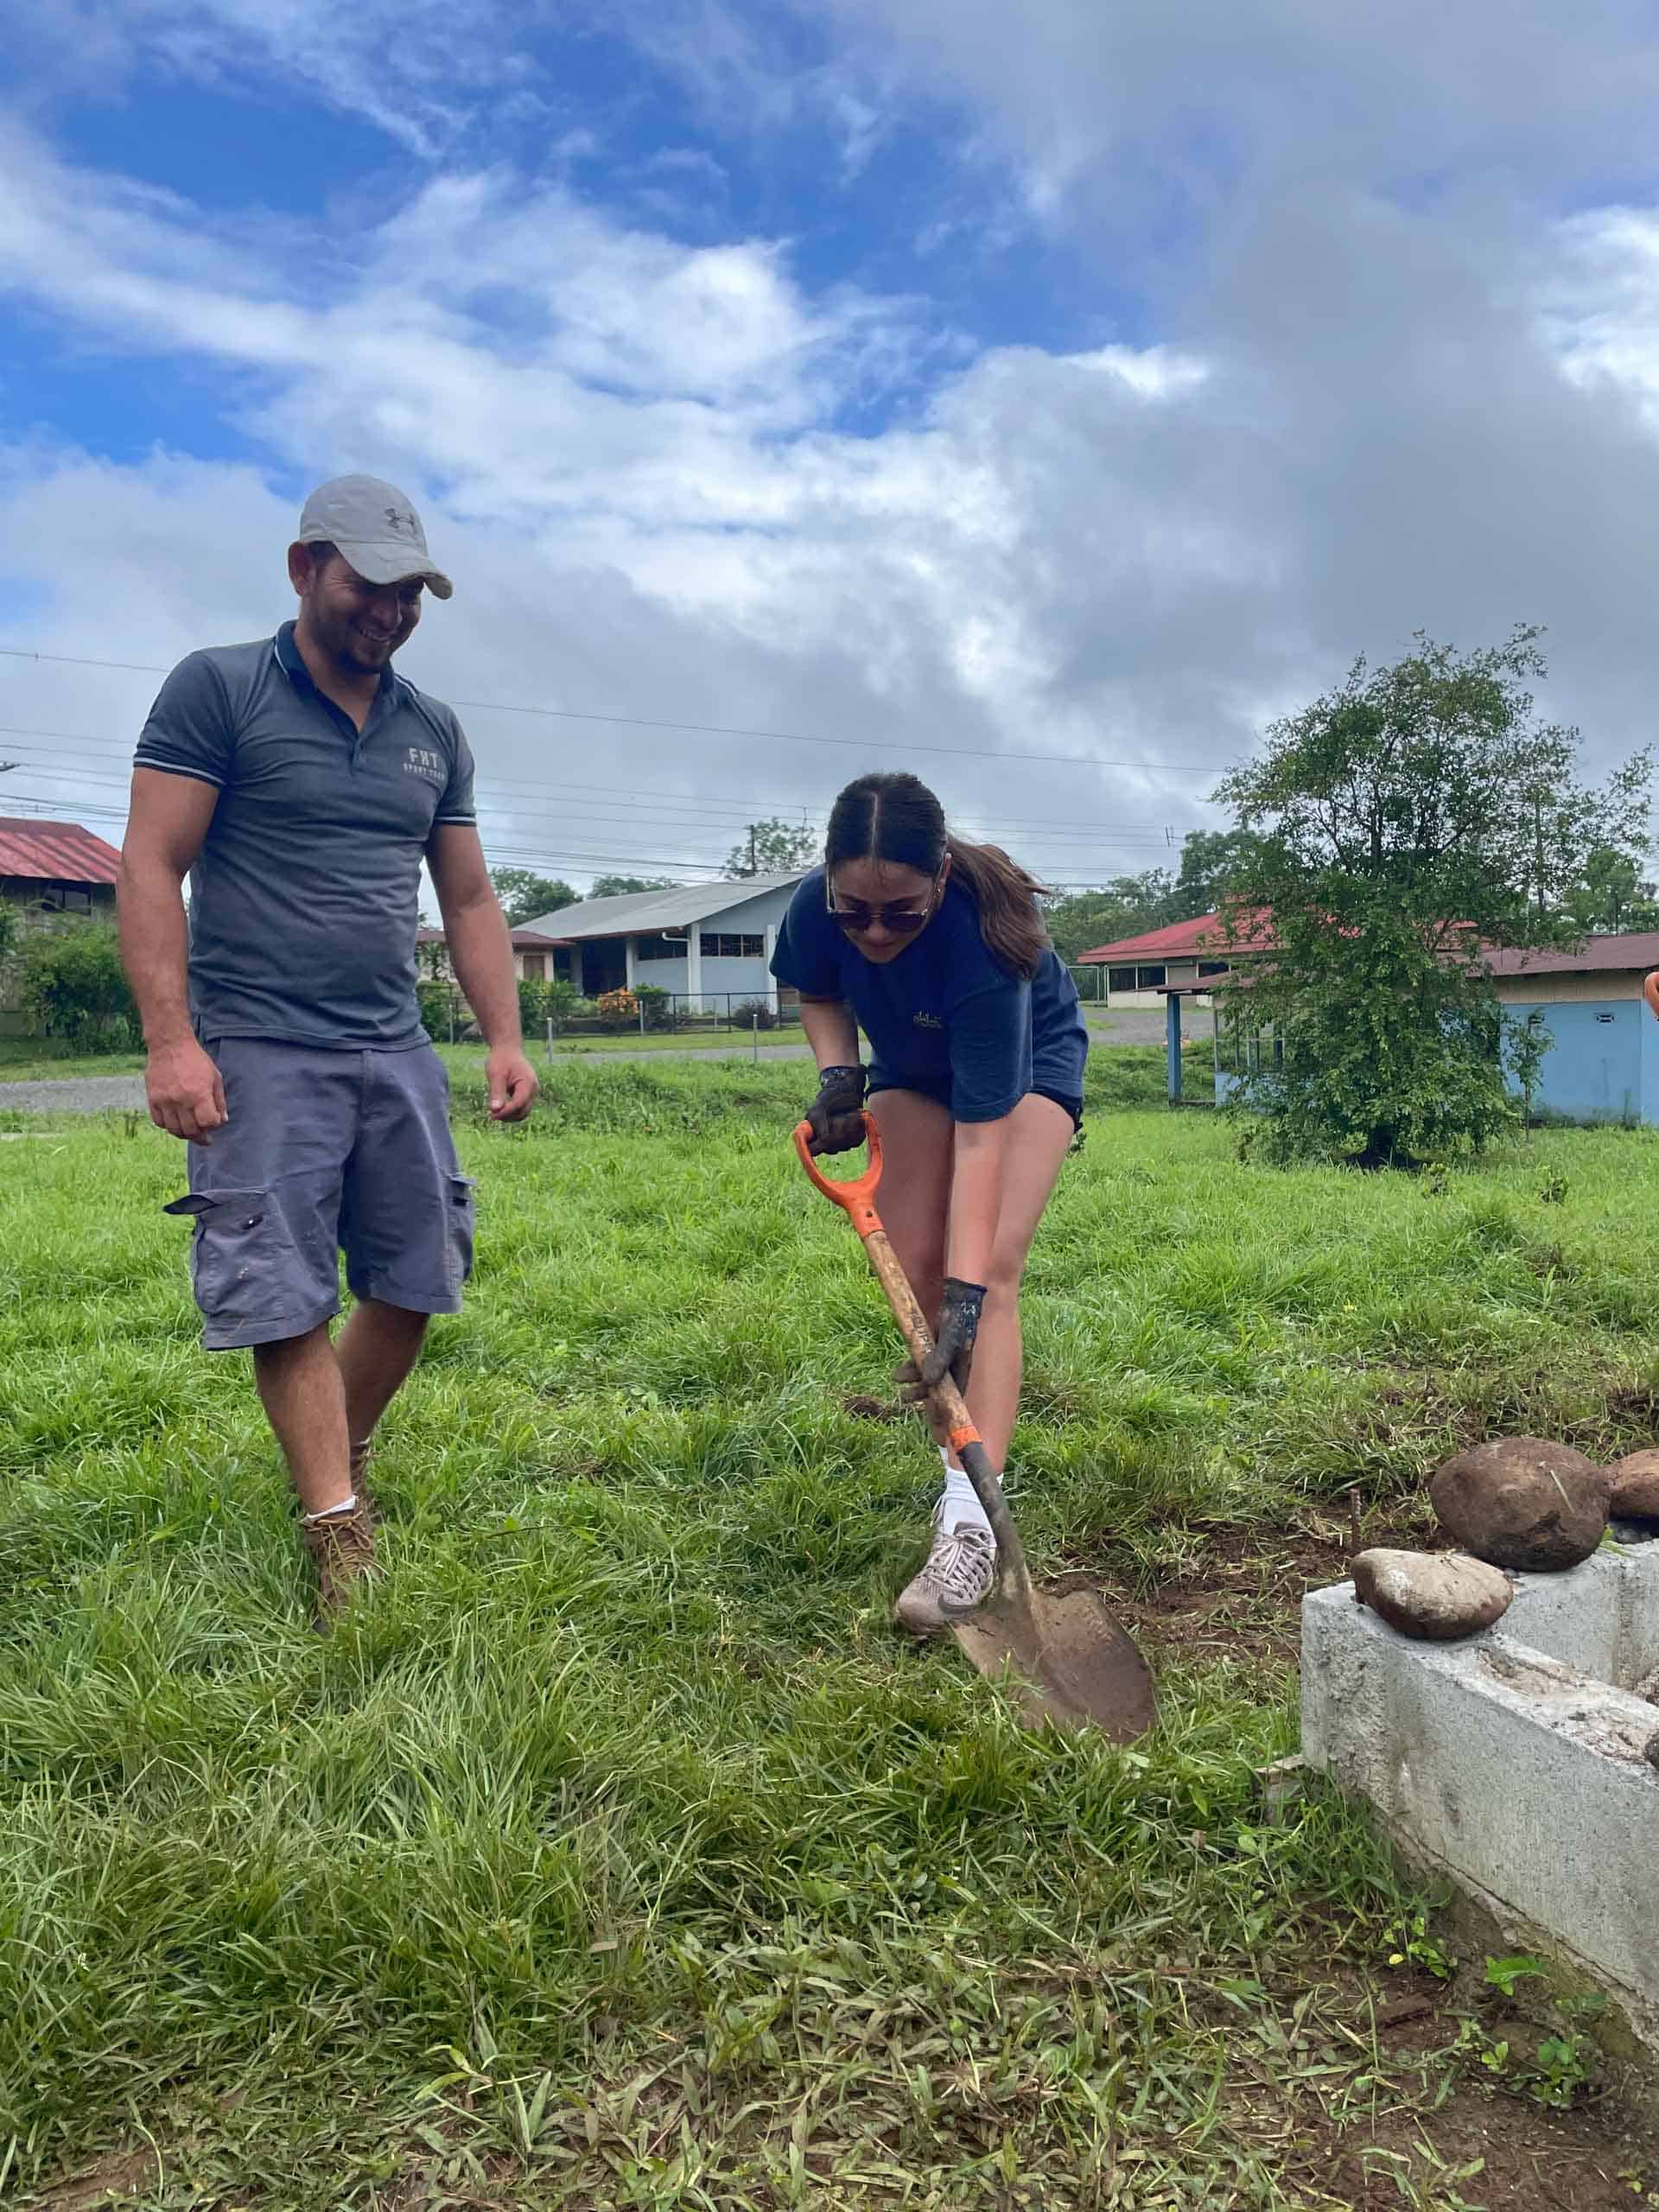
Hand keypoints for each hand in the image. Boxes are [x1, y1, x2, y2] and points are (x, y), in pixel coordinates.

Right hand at [146, 1037, 227, 1144]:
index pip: (208, 1122)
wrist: (170, 1045)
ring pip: (174, 1129)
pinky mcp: (153, 1099)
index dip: (213, 1126)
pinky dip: (168, 1126)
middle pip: (191, 1130)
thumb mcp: (215, 1077)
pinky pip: (159, 1122)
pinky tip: (175, 1122)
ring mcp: (165, 1101)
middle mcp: (181, 1100)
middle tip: (205, 1138)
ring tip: (190, 1132)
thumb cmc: (196, 1060)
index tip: (214, 1123)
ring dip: (184, 1134)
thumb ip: (219, 1100)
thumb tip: (223, 1120)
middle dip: (200, 1137)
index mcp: (199, 1094)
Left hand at [486, 1045, 538, 1121]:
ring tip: (494, 1112)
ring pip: (523, 1112)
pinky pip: (521, 1108)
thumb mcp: (496, 1074)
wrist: (507, 1049)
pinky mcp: (527, 1094)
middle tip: (491, 1114)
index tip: (492, 1115)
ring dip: (510, 1116)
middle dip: (508, 1116)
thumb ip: (496, 1092)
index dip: (506, 1112)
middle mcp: (533, 1089)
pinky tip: (499, 1108)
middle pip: (523, 1111)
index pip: (518, 1104)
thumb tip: (495, 1110)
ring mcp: (532, 1092)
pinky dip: (511, 1111)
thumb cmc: (501, 1059)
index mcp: (528, 1083)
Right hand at [805, 1064, 867, 1154]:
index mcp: (812, 1135)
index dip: (820, 1144)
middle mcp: (825, 1142)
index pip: (813, 1150)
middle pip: (832, 1148)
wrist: (847, 1091)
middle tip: (839, 1117)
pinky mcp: (853, 1139)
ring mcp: (840, 1142)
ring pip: (845, 1145)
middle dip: (837, 1131)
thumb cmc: (829, 1098)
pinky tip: (855, 1117)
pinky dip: (858, 1128)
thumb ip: (818, 1123)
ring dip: (849, 1127)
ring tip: (848, 1114)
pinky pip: (857, 1141)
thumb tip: (825, 1140)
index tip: (827, 1134)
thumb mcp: (819, 1109)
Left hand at [896, 1277, 987, 1406]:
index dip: (943, 1406)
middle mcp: (954, 1362)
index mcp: (963, 1365)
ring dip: (913, 1378)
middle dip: (921, 1392)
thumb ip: (939, 1359)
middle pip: (938, 1385)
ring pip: (927, 1372)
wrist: (961, 1295)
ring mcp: (944, 1353)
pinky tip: (900, 1372)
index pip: (955, 1392)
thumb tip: (927, 1381)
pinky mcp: (935, 1343)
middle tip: (904, 1398)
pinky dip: (913, 1365)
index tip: (932, 1418)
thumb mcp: (950, 1340)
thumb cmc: (959, 1318)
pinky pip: (923, 1359)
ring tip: (896, 1380)